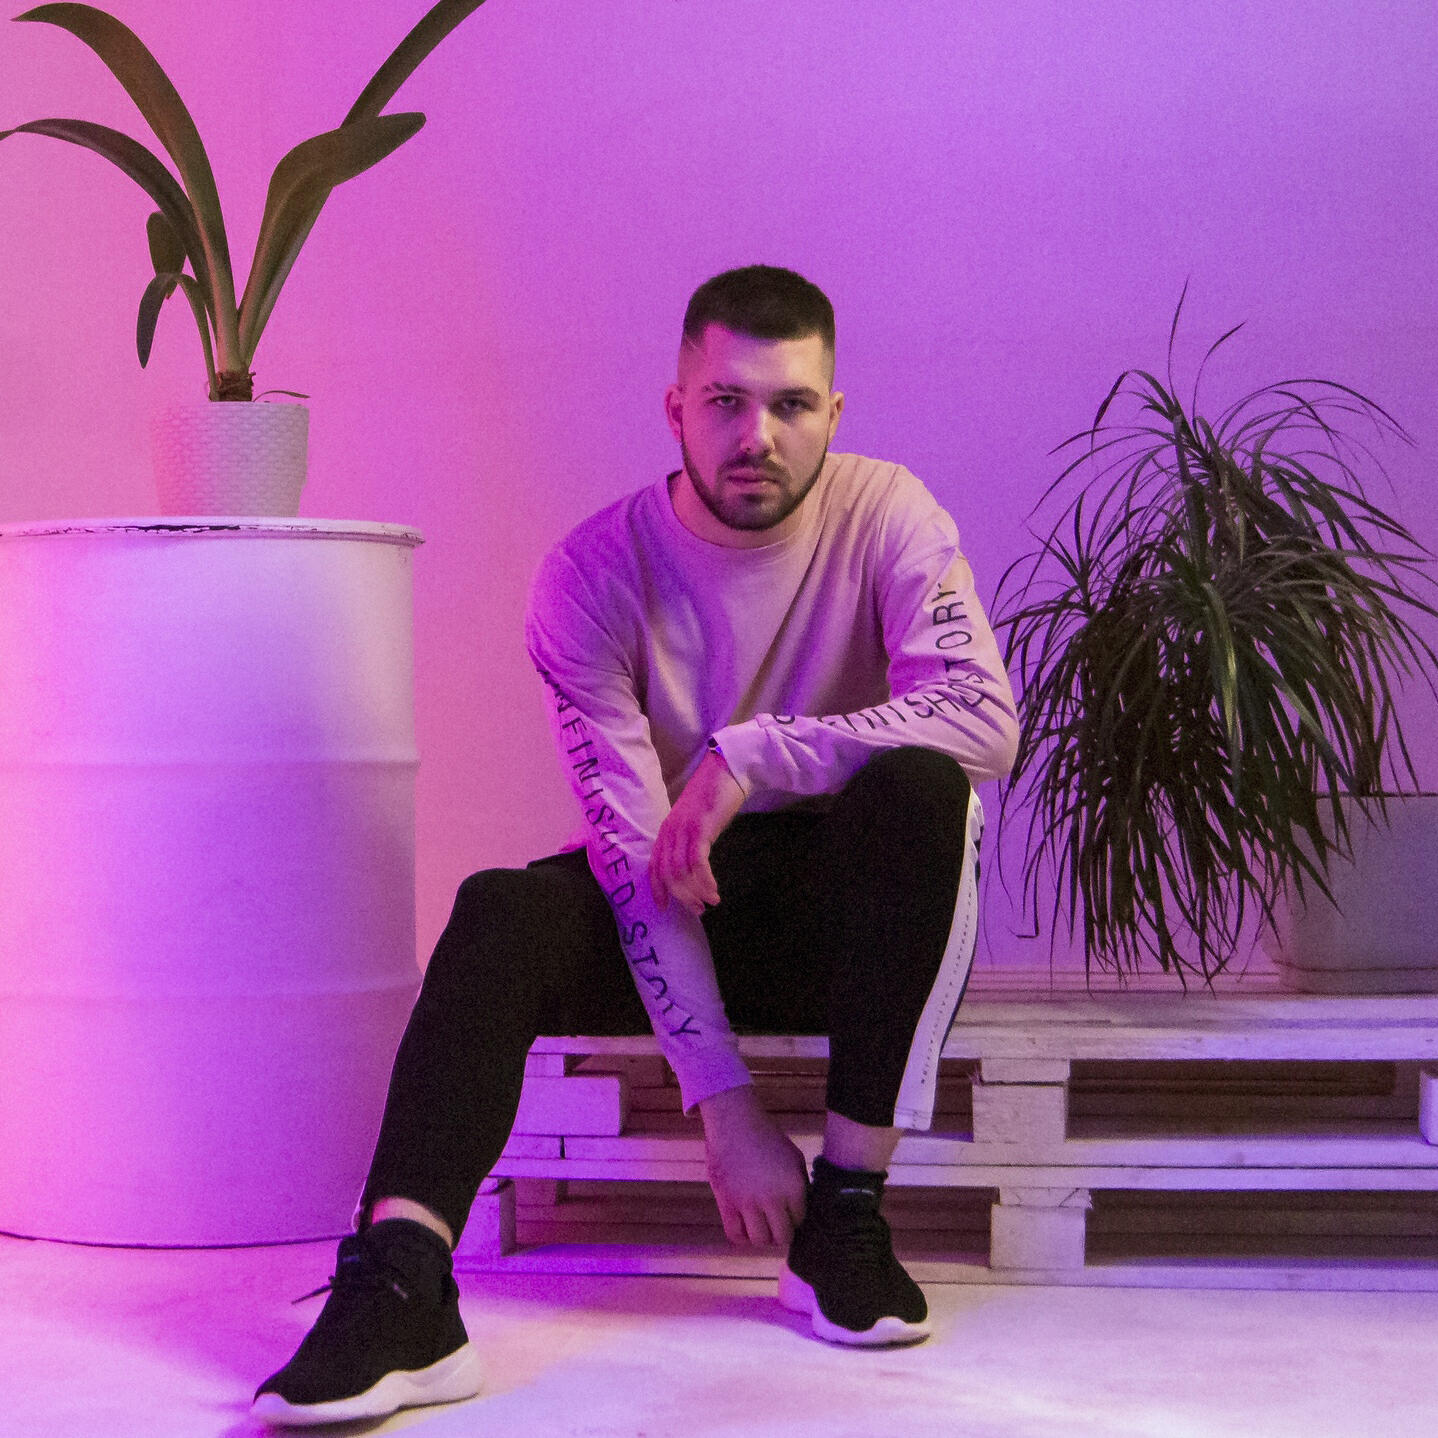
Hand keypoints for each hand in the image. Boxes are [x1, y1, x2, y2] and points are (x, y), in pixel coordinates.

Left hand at [650, 748, 744, 916]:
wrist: (728, 769)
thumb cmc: (715, 795)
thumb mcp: (697, 819)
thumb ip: (690, 838)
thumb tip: (693, 864)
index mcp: (667, 829)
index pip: (655, 865)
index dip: (657, 888)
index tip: (664, 907)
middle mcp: (671, 831)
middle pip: (667, 873)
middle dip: (681, 896)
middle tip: (697, 910)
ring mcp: (684, 829)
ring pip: (681, 871)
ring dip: (695, 892)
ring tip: (709, 903)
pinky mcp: (700, 828)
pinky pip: (697, 863)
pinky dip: (705, 881)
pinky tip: (714, 891)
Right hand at [698, 1084, 808, 1246]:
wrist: (735, 1123)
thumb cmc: (767, 1140)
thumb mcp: (794, 1159)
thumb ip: (802, 1187)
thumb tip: (803, 1215)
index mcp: (793, 1187)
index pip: (800, 1222)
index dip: (795, 1218)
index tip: (787, 1210)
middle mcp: (772, 1198)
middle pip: (782, 1238)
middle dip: (781, 1233)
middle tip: (776, 1222)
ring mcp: (748, 1202)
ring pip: (760, 1241)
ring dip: (762, 1236)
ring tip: (760, 1223)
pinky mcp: (726, 1203)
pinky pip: (735, 1235)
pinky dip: (742, 1236)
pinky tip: (745, 1224)